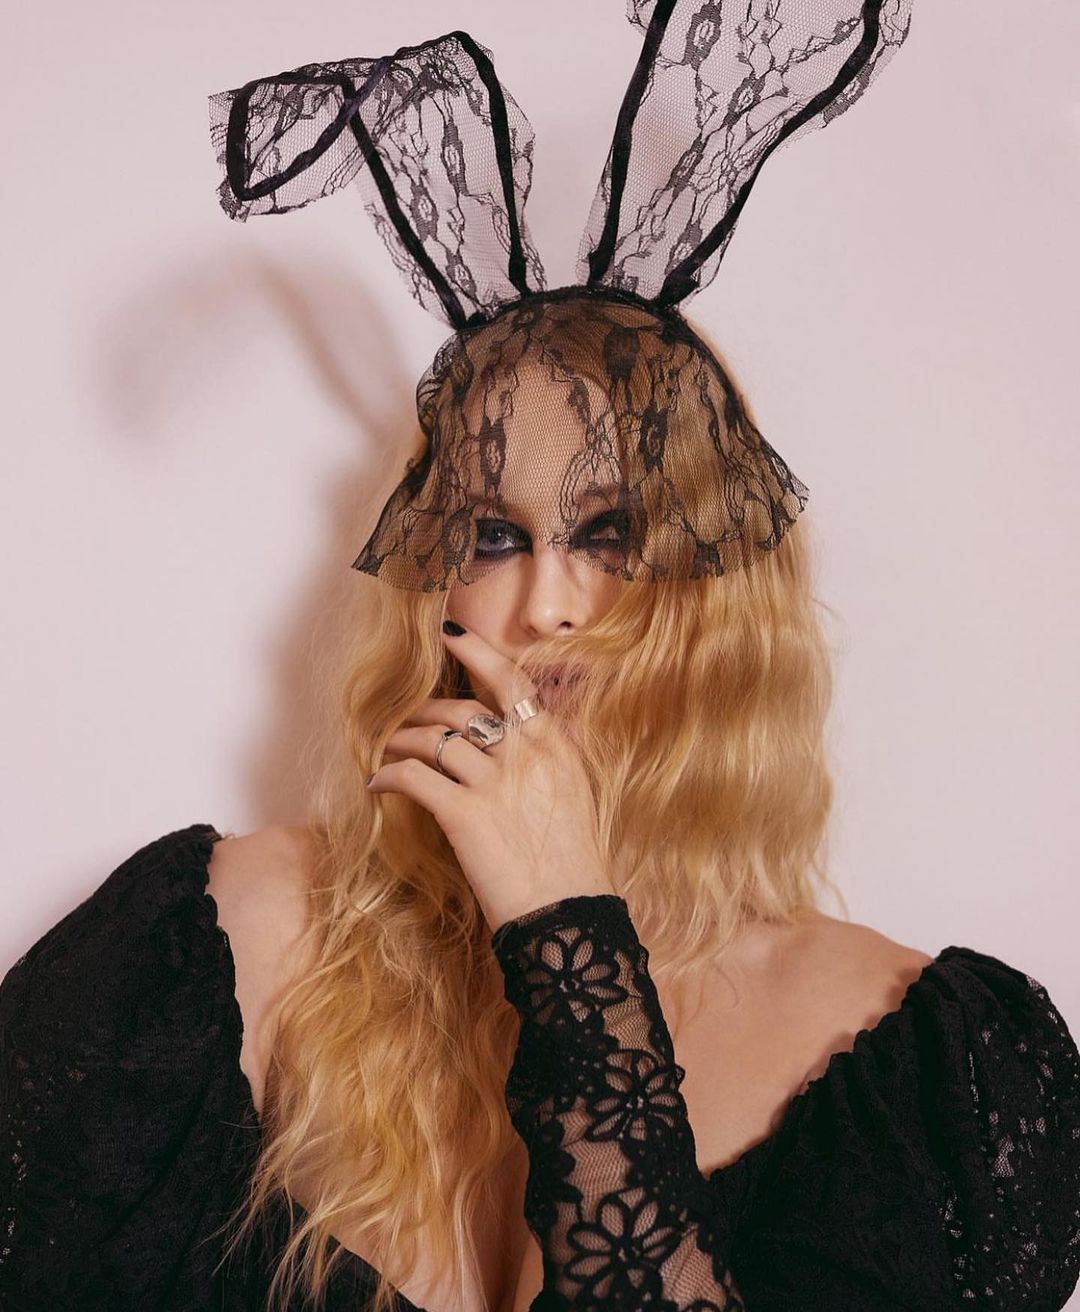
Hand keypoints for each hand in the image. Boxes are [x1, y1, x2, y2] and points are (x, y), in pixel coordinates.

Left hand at [366, 623, 615, 932]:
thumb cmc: (574, 865)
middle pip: (462, 709)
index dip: (477, 652)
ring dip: (401, 741)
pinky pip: (414, 778)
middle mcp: (526, 754)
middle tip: (405, 717)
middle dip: (425, 709)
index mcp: (555, 744)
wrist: (569, 916)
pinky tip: (378, 785)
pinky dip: (390, 777)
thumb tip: (515, 736)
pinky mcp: (464, 815)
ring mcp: (495, 782)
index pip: (511, 681)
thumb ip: (546, 759)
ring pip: (432, 739)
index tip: (450, 635)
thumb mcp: (575, 796)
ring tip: (385, 749)